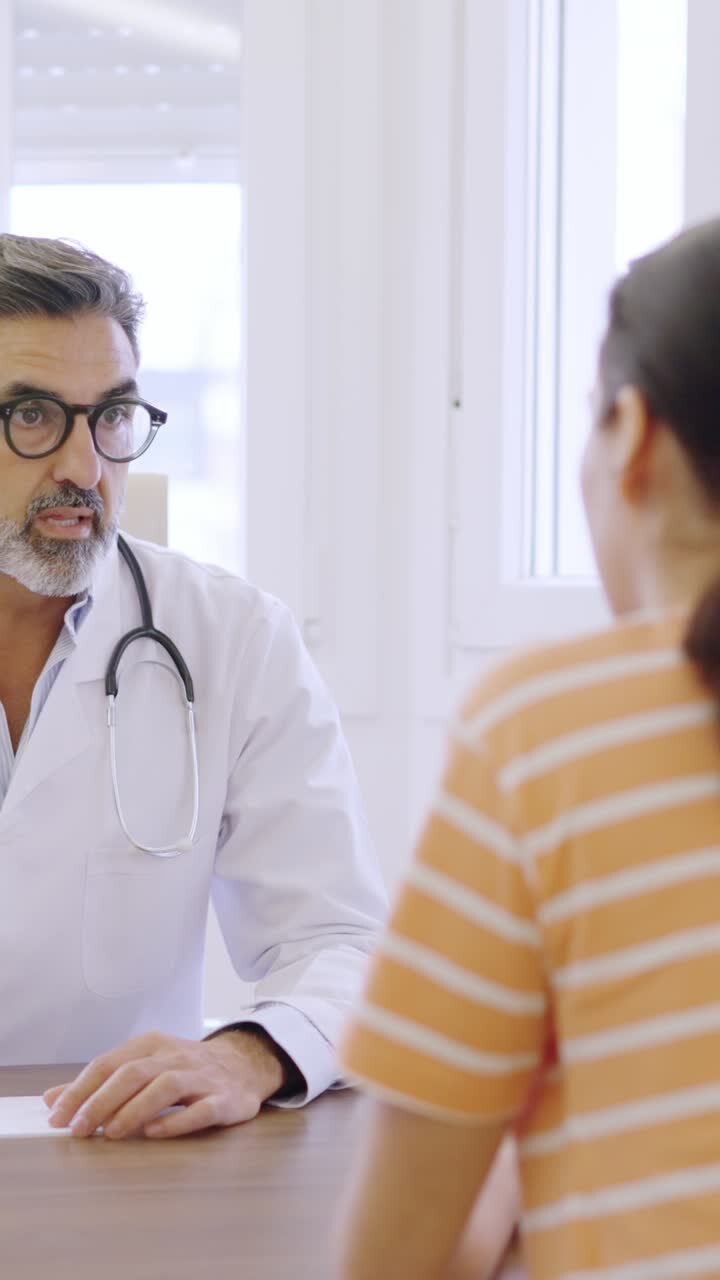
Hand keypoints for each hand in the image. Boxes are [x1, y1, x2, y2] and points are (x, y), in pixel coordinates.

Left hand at [43, 1029, 286, 1139]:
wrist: (245, 1064)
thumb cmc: (185, 1069)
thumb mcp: (143, 1065)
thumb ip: (100, 1084)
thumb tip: (52, 1099)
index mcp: (152, 1045)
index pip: (109, 1063)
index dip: (81, 1089)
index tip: (58, 1117)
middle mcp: (176, 1056)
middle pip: (134, 1072)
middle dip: (102, 1101)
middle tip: (79, 1130)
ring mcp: (202, 1077)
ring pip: (166, 1086)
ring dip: (135, 1110)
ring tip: (112, 1134)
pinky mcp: (224, 1099)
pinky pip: (201, 1109)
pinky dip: (177, 1121)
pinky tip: (156, 1134)